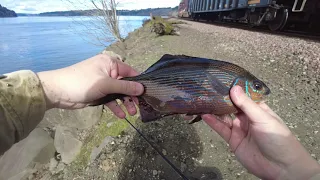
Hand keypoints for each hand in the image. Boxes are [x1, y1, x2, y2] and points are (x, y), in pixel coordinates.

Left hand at [37, 54, 143, 117]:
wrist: (58, 92)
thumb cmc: (82, 82)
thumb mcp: (105, 84)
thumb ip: (125, 86)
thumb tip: (142, 88)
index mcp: (110, 63)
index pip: (130, 71)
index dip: (138, 82)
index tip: (147, 93)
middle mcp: (108, 72)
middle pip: (125, 84)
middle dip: (132, 96)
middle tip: (138, 107)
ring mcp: (103, 83)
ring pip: (119, 93)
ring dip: (125, 103)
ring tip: (131, 113)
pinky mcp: (98, 93)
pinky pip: (111, 99)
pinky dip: (115, 106)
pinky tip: (120, 115)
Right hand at [202, 86, 319, 179]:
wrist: (279, 166)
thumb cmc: (277, 138)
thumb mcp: (263, 118)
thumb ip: (246, 104)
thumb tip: (234, 88)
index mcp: (258, 109)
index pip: (243, 96)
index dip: (233, 89)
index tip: (221, 80)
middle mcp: (247, 117)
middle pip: (231, 106)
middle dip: (221, 98)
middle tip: (208, 89)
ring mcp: (239, 128)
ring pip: (224, 117)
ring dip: (215, 110)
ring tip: (203, 101)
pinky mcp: (233, 140)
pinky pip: (221, 129)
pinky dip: (213, 122)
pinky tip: (205, 115)